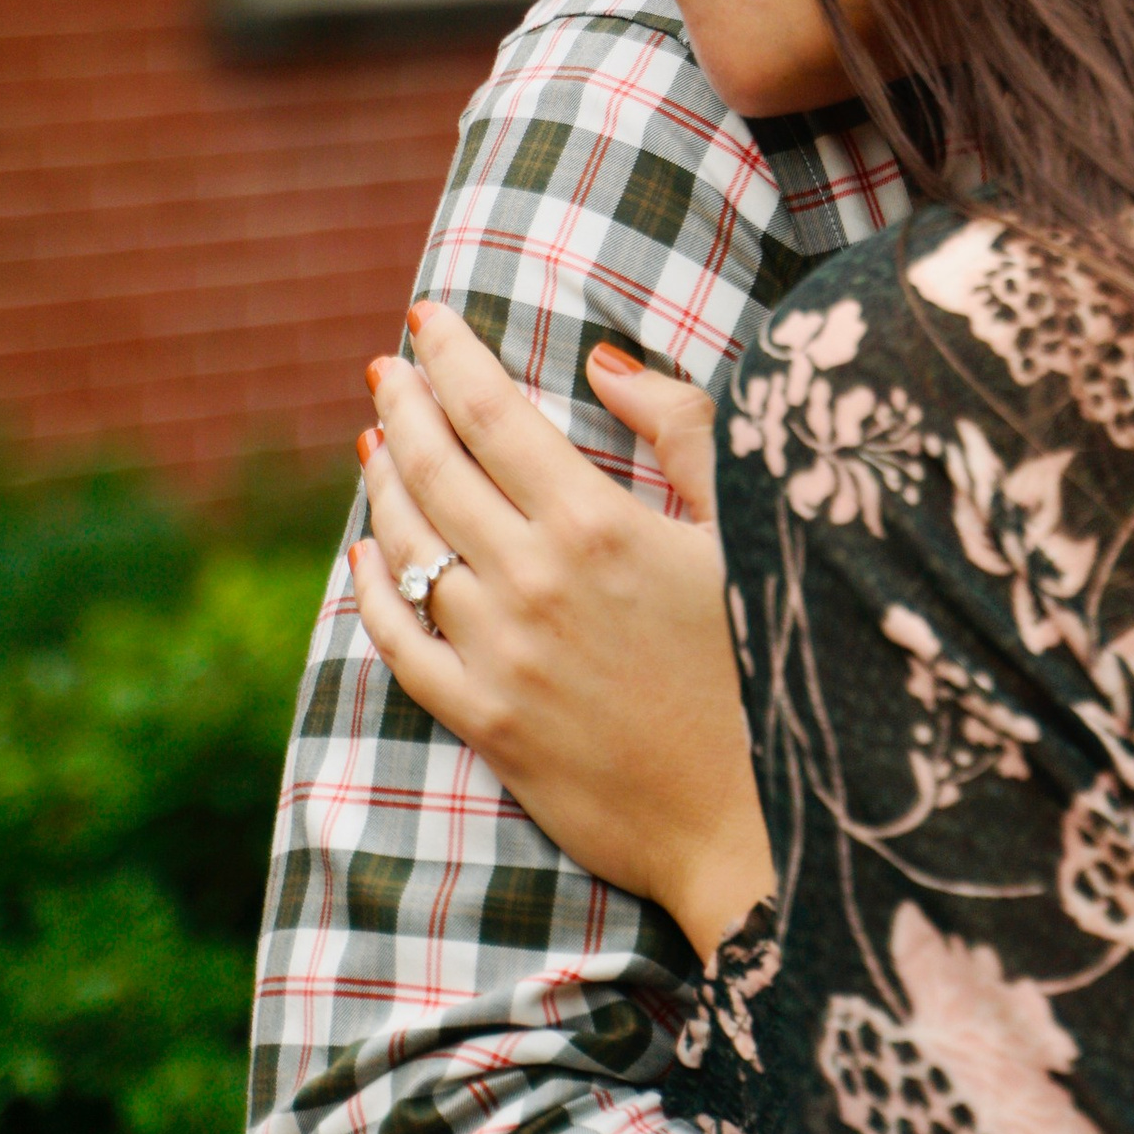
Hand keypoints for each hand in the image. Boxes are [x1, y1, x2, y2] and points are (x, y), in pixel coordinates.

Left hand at [351, 303, 771, 956]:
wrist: (751, 818)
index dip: (451, 356)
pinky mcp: (484, 720)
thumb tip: (604, 358)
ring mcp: (499, 655)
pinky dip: (375, 588)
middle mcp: (532, 582)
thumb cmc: (766, 659)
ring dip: (385, 481)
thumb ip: (682, 429)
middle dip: (405, 404)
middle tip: (386, 365)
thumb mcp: (742, 527)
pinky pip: (400, 642)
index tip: (425, 316)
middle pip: (437, 467)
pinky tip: (367, 553)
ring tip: (377, 440)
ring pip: (410, 545)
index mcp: (597, 524)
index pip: (494, 413)